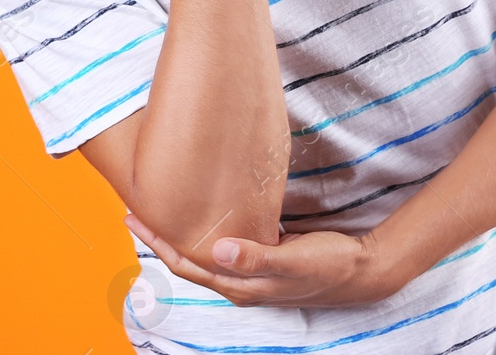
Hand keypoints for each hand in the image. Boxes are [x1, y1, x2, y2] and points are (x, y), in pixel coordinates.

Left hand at [124, 213, 402, 308]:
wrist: (360, 271)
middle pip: (188, 260)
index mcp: (240, 285)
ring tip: (165, 210)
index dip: (158, 243)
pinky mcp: (262, 259)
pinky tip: (206, 215)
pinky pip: (225, 246)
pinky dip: (208, 231)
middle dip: (161, 238)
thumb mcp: (293, 260)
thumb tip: (217, 250)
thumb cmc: (328, 265)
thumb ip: (257, 257)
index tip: (135, 218)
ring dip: (182, 235)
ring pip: (205, 253)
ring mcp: (250, 272)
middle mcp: (239, 282)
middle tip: (137, 209)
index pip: (186, 265)